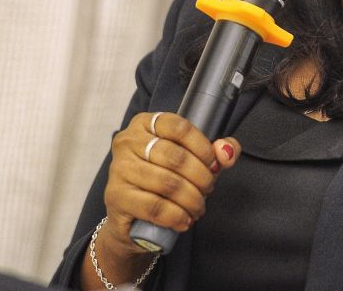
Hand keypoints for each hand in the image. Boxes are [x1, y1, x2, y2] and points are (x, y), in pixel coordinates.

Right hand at [101, 112, 240, 254]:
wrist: (132, 217)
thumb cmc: (164, 180)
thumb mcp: (192, 160)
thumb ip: (216, 151)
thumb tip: (226, 152)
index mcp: (145, 123)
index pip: (179, 127)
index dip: (203, 147)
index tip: (214, 164)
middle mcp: (127, 141)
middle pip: (175, 157)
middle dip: (201, 177)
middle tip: (208, 189)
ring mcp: (118, 168)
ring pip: (167, 183)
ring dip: (192, 199)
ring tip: (198, 207)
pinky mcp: (116, 196)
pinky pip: (154, 206)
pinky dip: (176, 216)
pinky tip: (185, 220)